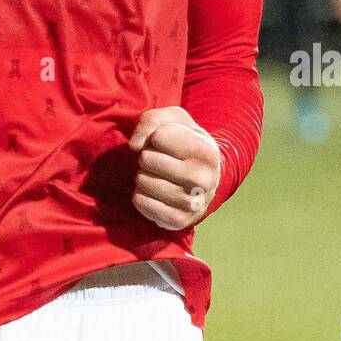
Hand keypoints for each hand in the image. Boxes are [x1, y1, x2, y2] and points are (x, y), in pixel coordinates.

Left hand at [129, 106, 220, 229]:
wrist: (204, 175)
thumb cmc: (184, 141)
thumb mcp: (174, 120)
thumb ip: (151, 120)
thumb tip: (134, 145)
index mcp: (206, 151)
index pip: (159, 136)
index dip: (155, 136)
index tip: (164, 141)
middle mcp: (204, 179)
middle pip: (148, 160)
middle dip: (146, 156)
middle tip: (158, 160)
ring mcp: (194, 203)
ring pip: (144, 183)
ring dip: (142, 176)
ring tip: (156, 175)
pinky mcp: (180, 221)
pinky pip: (144, 205)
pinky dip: (140, 197)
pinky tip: (150, 192)